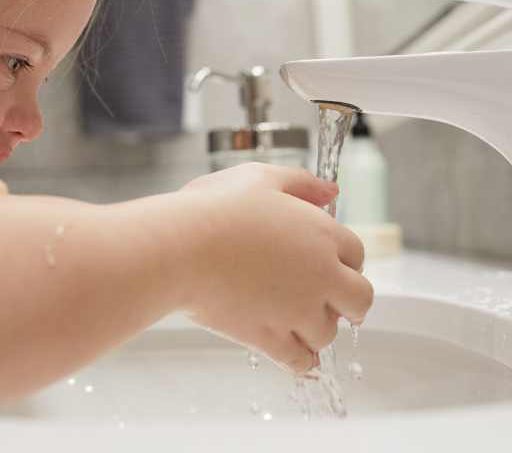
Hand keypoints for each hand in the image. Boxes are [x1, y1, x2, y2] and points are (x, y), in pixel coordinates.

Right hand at [176, 163, 371, 373]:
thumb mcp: (260, 178)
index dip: (342, 257)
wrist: (179, 247)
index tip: (327, 260)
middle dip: (347, 300)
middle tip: (329, 297)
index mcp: (320, 234)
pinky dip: (301, 359)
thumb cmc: (213, 208)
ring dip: (316, 326)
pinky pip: (301, 362)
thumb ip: (302, 183)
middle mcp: (319, 276)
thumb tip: (332, 192)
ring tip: (293, 314)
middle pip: (360, 300)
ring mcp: (297, 312)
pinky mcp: (271, 339)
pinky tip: (293, 350)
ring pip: (328, 333)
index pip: (356, 253)